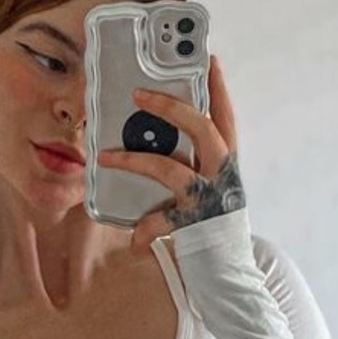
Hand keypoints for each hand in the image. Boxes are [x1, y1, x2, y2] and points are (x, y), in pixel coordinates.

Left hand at [96, 55, 244, 257]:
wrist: (233, 278)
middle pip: (203, 129)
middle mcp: (224, 177)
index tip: (209, 60)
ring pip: (172, 168)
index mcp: (228, 166)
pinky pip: (163, 221)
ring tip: (104, 156)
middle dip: (170, 107)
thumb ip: (194, 170)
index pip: (226, 118)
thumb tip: (155, 146)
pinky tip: (134, 240)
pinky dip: (145, 230)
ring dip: (135, 160)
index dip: (218, 89)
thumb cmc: (214, 232)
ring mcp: (211, 200)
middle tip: (138, 94)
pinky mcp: (197, 226)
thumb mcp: (210, 194)